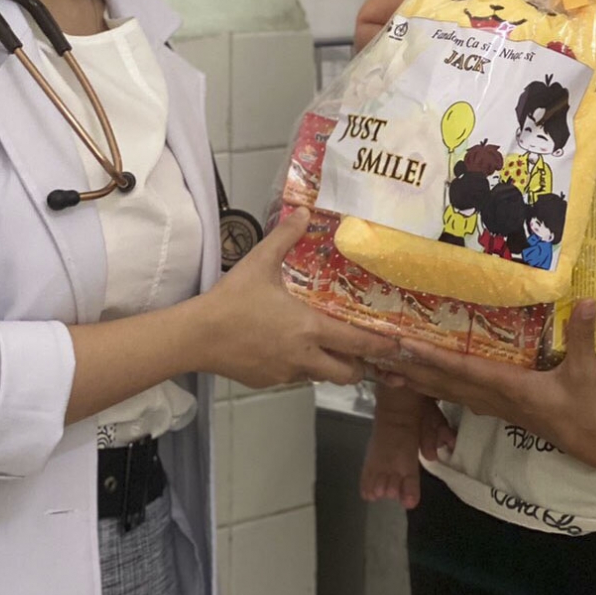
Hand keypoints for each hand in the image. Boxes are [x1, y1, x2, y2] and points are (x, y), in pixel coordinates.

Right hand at [198, 209, 397, 389]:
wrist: (197, 336)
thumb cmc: (233, 299)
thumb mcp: (260, 262)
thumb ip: (286, 237)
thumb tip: (304, 213)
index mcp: (310, 328)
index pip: (357, 343)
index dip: (381, 345)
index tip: (398, 344)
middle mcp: (305, 356)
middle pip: (348, 373)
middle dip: (361, 366)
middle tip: (365, 352)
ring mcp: (287, 373)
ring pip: (322, 376)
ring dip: (331, 365)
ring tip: (330, 348)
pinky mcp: (269, 382)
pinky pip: (296, 377)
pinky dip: (302, 367)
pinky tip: (290, 349)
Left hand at [381, 300, 595, 468]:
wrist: (594, 444)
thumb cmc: (587, 409)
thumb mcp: (587, 372)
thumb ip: (583, 337)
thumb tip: (588, 302)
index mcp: (509, 387)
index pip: (463, 369)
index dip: (434, 357)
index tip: (406, 345)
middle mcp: (493, 398)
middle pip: (444, 383)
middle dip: (411, 369)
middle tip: (378, 355)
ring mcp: (494, 405)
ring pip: (447, 392)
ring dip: (417, 380)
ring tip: (387, 368)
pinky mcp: (498, 408)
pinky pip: (458, 396)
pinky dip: (436, 386)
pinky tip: (423, 380)